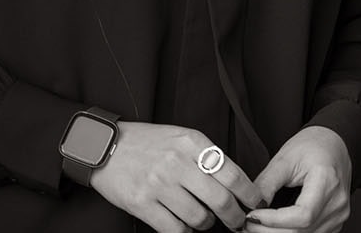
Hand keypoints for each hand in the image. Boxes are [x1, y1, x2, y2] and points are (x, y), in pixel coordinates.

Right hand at [91, 122, 264, 232]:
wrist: (105, 146)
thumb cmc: (148, 142)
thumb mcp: (182, 137)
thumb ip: (206, 155)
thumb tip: (234, 181)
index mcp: (193, 143)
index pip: (232, 173)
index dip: (249, 193)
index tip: (255, 202)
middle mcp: (178, 163)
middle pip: (220, 199)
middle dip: (234, 216)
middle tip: (238, 222)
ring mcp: (159, 184)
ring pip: (199, 217)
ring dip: (207, 225)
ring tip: (207, 222)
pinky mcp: (142, 203)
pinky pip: (173, 228)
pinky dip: (185, 232)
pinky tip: (185, 227)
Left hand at [246, 126, 351, 232]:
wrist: (335, 145)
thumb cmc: (313, 146)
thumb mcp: (285, 158)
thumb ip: (267, 184)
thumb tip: (250, 207)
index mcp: (328, 181)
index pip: (302, 215)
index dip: (274, 221)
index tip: (253, 216)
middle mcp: (337, 203)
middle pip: (301, 232)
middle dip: (268, 232)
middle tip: (248, 224)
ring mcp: (338, 216)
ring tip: (257, 226)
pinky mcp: (335, 223)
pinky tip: (273, 228)